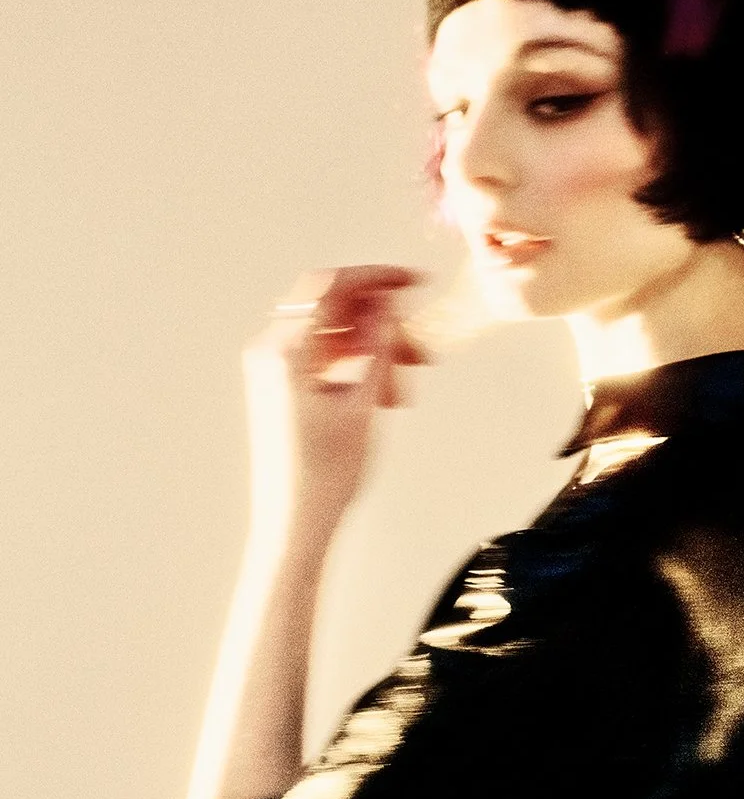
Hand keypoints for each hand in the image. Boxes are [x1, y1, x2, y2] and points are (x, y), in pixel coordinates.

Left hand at [241, 265, 427, 527]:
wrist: (294, 521)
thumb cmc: (323, 475)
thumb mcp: (362, 406)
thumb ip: (377, 348)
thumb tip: (389, 307)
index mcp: (285, 351)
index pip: (331, 286)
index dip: (376, 277)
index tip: (413, 282)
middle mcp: (272, 353)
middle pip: (334, 309)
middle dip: (381, 320)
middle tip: (417, 348)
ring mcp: (274, 370)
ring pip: (334, 334)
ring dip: (373, 346)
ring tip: (403, 383)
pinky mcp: (282, 388)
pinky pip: (325, 357)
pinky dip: (356, 363)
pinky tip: (383, 392)